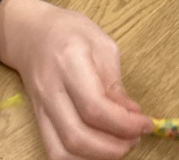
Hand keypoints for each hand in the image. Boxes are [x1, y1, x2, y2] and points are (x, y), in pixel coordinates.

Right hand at [0, 0, 151, 159]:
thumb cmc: (71, 31)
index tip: (146, 124)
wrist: (33, 33)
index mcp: (70, 61)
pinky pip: (54, 151)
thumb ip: (115, 83)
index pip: (95, 107)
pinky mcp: (37, 120)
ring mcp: (39, 108)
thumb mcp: (102, 45)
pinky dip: (79, 158)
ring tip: (120, 145)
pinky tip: (100, 148)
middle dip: (112, 147)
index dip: (124, 123)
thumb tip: (132, 115)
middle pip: (77, 136)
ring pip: (62, 151)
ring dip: (96, 157)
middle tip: (135, 138)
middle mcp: (50, 89)